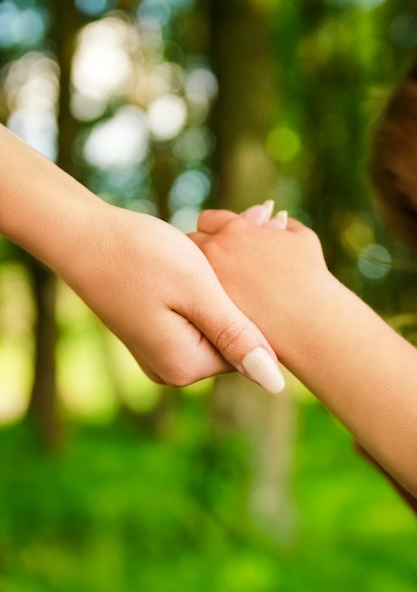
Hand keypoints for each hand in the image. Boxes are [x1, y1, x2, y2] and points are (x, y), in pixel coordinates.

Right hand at [63, 205, 284, 391]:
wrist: (83, 236)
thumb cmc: (141, 256)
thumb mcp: (198, 293)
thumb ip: (236, 338)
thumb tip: (275, 384)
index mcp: (185, 366)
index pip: (249, 350)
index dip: (258, 302)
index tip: (263, 257)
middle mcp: (171, 369)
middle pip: (230, 338)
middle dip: (240, 294)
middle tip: (248, 240)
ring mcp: (159, 353)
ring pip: (213, 323)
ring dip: (221, 288)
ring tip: (213, 249)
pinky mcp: (152, 333)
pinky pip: (193, 317)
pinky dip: (201, 290)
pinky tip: (192, 259)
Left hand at [189, 206, 328, 354]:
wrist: (309, 320)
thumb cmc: (311, 279)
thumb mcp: (302, 240)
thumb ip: (285, 226)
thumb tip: (278, 220)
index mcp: (235, 229)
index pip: (208, 220)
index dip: (215, 230)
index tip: (220, 241)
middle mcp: (215, 250)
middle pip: (190, 241)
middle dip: (199, 250)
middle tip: (207, 263)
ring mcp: (207, 280)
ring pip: (185, 270)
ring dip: (192, 274)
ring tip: (204, 285)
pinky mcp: (206, 309)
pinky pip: (192, 299)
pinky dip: (197, 300)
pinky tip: (209, 307)